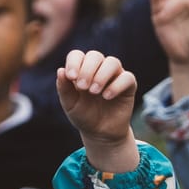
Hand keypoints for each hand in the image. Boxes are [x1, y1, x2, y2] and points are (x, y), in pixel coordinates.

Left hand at [57, 49, 137, 170]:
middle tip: (83, 87)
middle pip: (95, 56)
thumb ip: (64, 88)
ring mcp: (115, 75)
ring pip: (112, 62)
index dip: (74, 62)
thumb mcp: (70, 104)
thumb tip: (60, 70)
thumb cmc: (84, 115)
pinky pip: (127, 77)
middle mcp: (99, 68)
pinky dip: (116, 85)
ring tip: (94, 92)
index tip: (71, 77)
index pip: (77, 55)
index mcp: (82, 69)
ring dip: (102, 75)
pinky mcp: (129, 85)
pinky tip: (107, 97)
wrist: (100, 133)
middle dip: (87, 70)